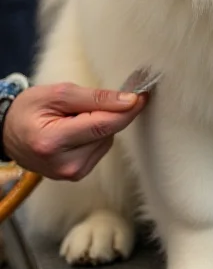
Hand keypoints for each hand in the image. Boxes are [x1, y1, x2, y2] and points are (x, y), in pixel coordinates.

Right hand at [3, 84, 145, 180]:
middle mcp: (65, 165)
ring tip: (73, 119)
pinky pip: (101, 148)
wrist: (8, 132)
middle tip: (85, 103)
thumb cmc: (29, 109)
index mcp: (54, 142)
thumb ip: (95, 98)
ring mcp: (71, 173)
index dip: (127, 109)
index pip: (104, 125)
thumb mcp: (58, 93)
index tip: (143, 94)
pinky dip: (96, 135)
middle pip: (108, 132)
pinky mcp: (77, 175)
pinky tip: (77, 131)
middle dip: (109, 113)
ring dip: (101, 124)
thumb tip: (128, 101)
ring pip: (108, 140)